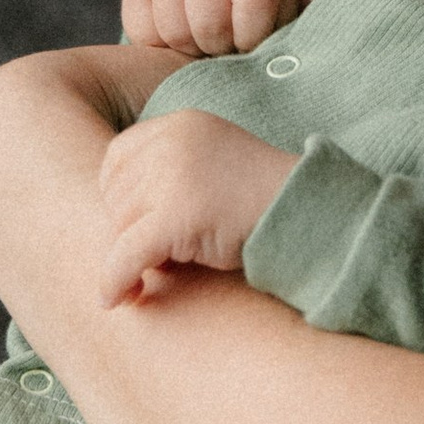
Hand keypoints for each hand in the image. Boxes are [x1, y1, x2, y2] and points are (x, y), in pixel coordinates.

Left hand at [94, 107, 297, 303]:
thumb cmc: (265, 197)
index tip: (137, 218)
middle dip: (130, 226)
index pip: (116, 157)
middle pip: (114, 194)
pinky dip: (115, 281)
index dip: (118, 194)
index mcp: (180, 124)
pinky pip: (125, 255)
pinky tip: (116, 300)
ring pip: (119, 227)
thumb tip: (116, 217)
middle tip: (165, 247)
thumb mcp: (214, 161)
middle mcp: (171, 143)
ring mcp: (172, 177)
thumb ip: (172, 167)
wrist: (308, 211)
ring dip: (134, 254)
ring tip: (172, 262)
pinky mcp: (175, 217)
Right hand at [121, 0, 299, 57]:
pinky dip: (161, 46)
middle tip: (224, 45)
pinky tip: (175, 39)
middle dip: (220, 48)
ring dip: (191, 49)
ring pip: (178, 30)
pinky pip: (146, 31)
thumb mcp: (285, 20)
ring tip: (202, 42)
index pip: (254, 6)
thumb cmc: (253, 31)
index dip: (252, 39)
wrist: (198, 30)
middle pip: (212, 23)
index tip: (253, 42)